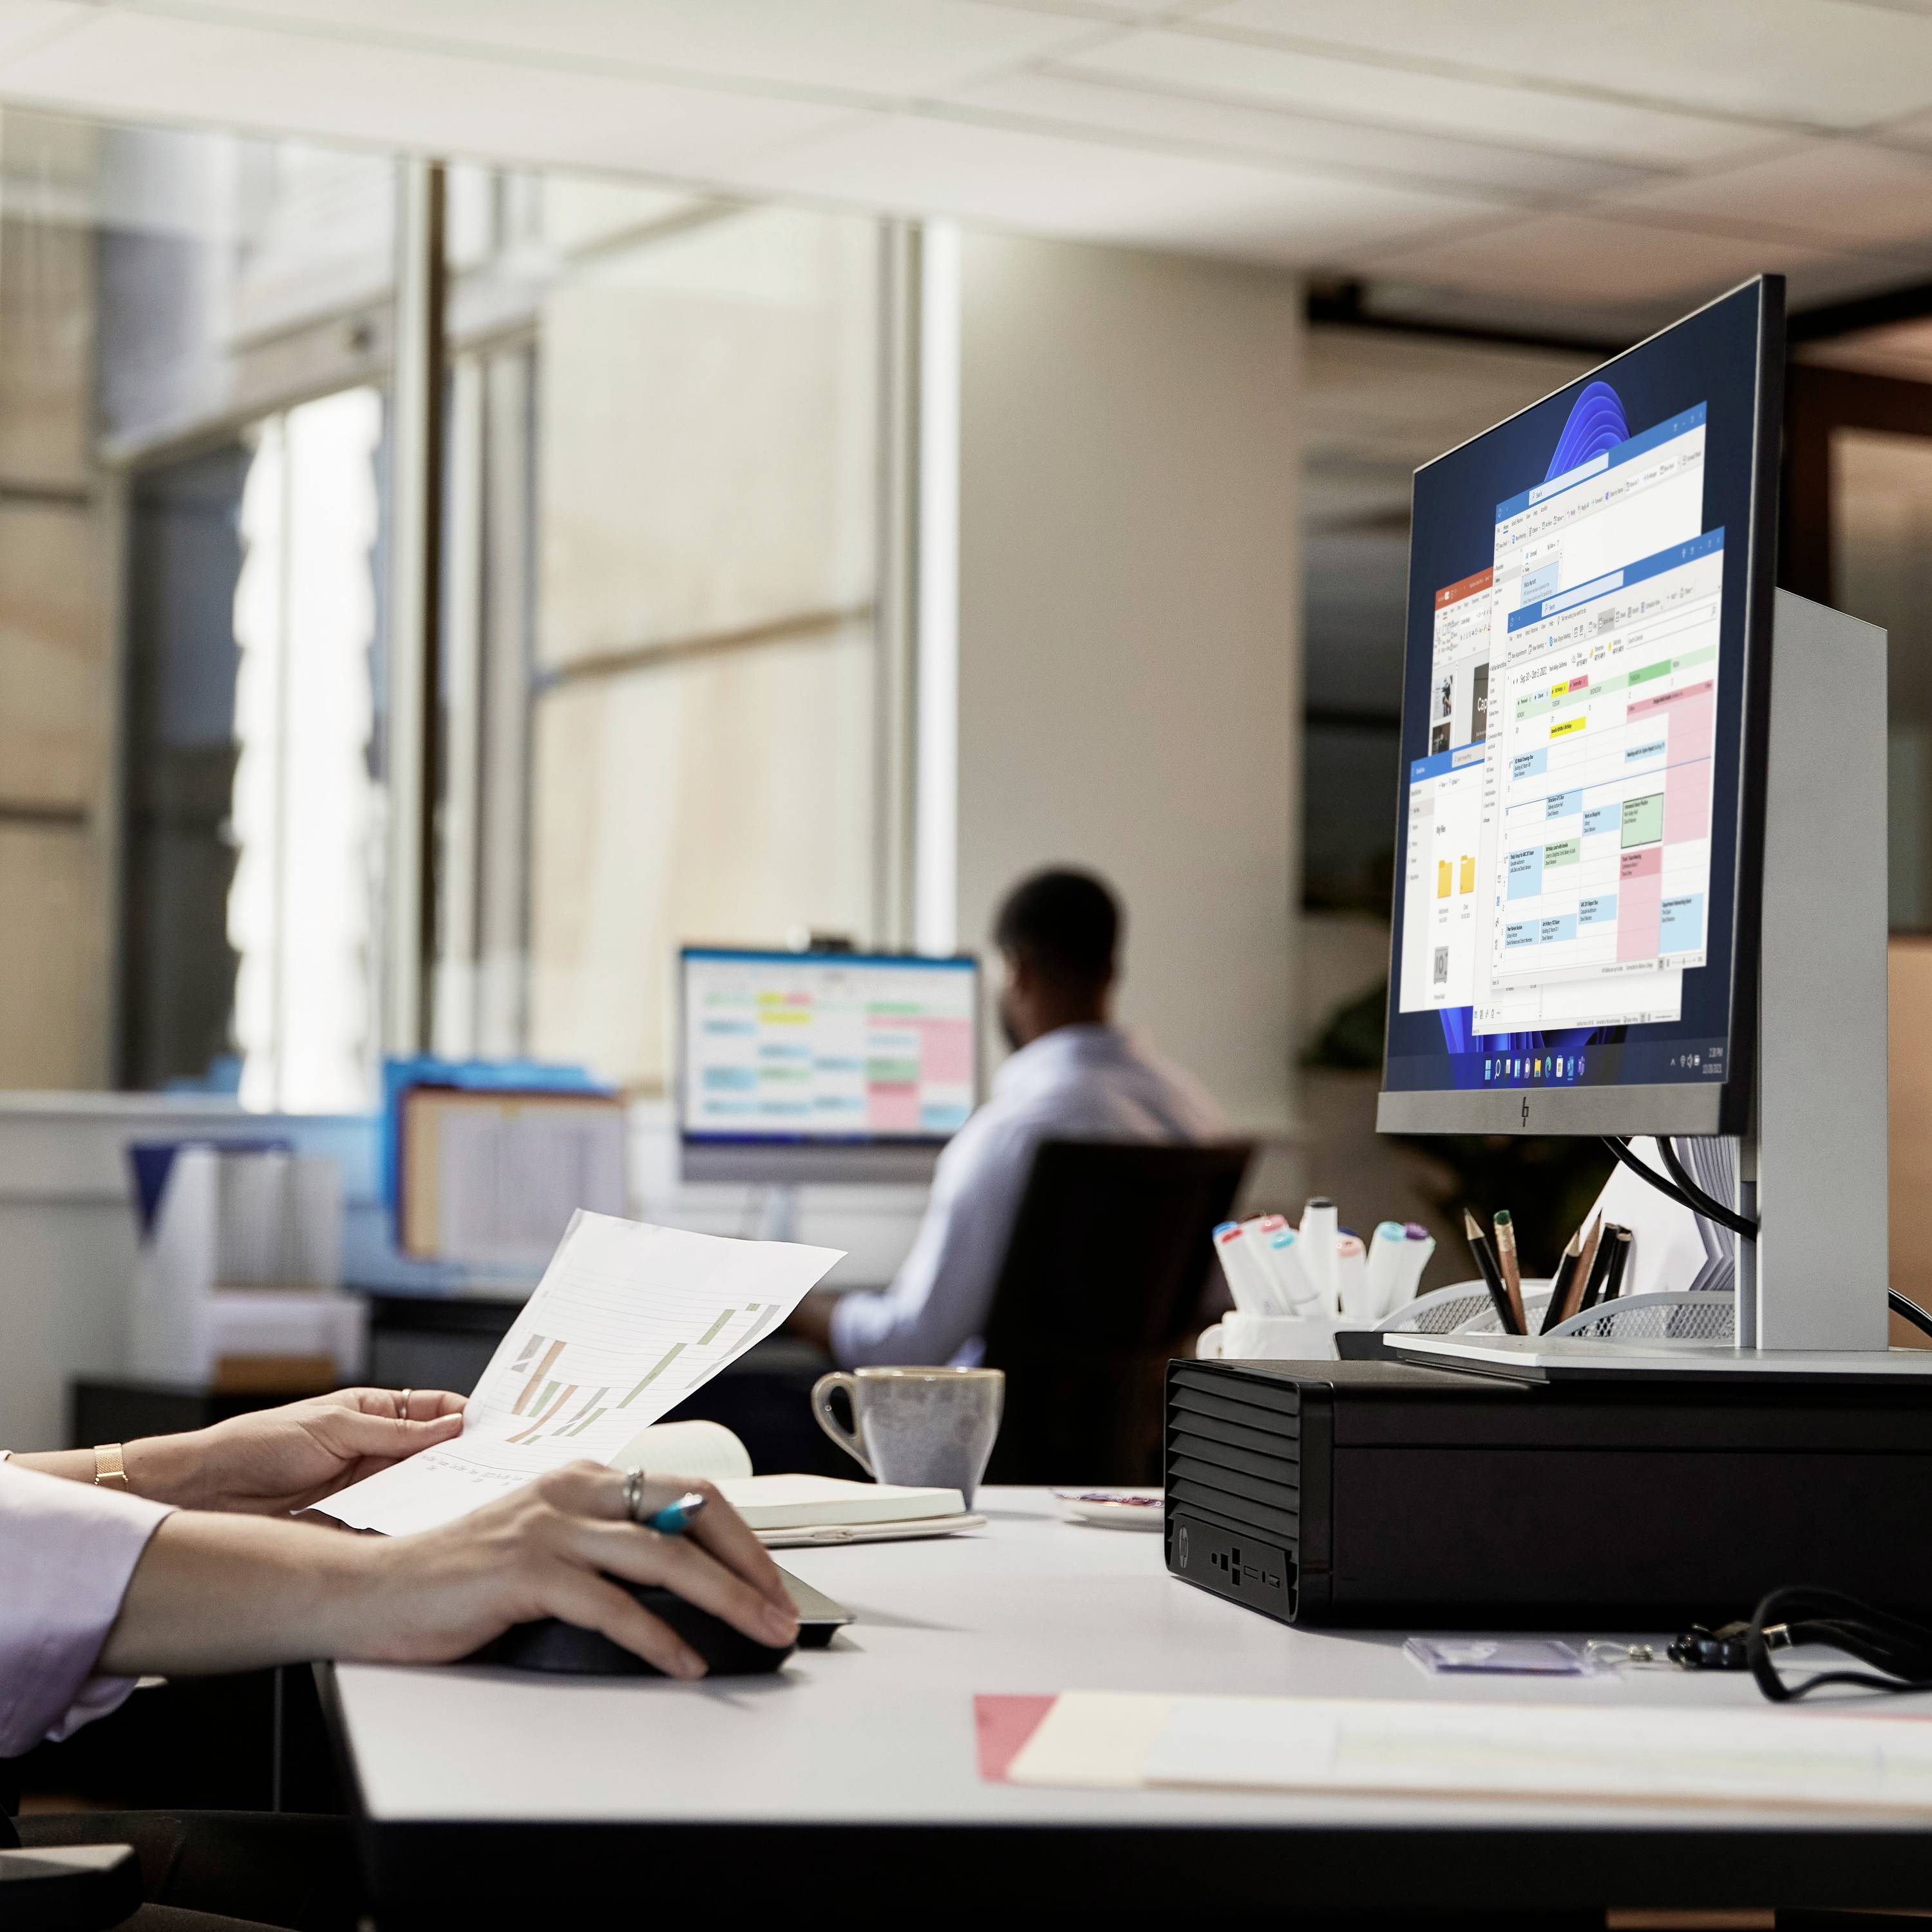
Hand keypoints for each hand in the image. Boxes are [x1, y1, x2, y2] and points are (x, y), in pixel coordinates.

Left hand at [129, 1388, 465, 1514]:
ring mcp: (366, 1488)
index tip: (498, 1425)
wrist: (208, 1492)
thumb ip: (393, 1431)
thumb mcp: (333, 1426)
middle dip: (463, 1458)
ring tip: (469, 1498)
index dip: (465, 1415)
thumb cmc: (257, 1444)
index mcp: (373, 1413)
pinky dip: (411, 1524)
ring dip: (439, 1493)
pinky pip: (392, 1522)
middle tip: (495, 1466)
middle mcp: (375, 1451)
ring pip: (418, 1489)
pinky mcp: (353, 1523)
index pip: (433, 1409)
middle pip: (434, 1453)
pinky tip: (429, 1526)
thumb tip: (449, 1425)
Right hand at [354, 1464, 798, 1677]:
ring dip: (724, 1597)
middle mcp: (572, 1490)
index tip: (771, 1577)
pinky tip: (685, 1661)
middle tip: (782, 1607)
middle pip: (689, 1513)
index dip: (739, 1535)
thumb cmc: (456, 1579)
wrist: (368, 1590)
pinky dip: (658, 1636)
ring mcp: (549, 1527)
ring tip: (759, 1630)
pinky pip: (612, 1605)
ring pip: (662, 1554)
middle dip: (749, 1562)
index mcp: (582, 1478)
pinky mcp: (526, 1571)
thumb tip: (681, 1578)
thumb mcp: (543, 1545)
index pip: (687, 1491)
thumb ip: (602, 1547)